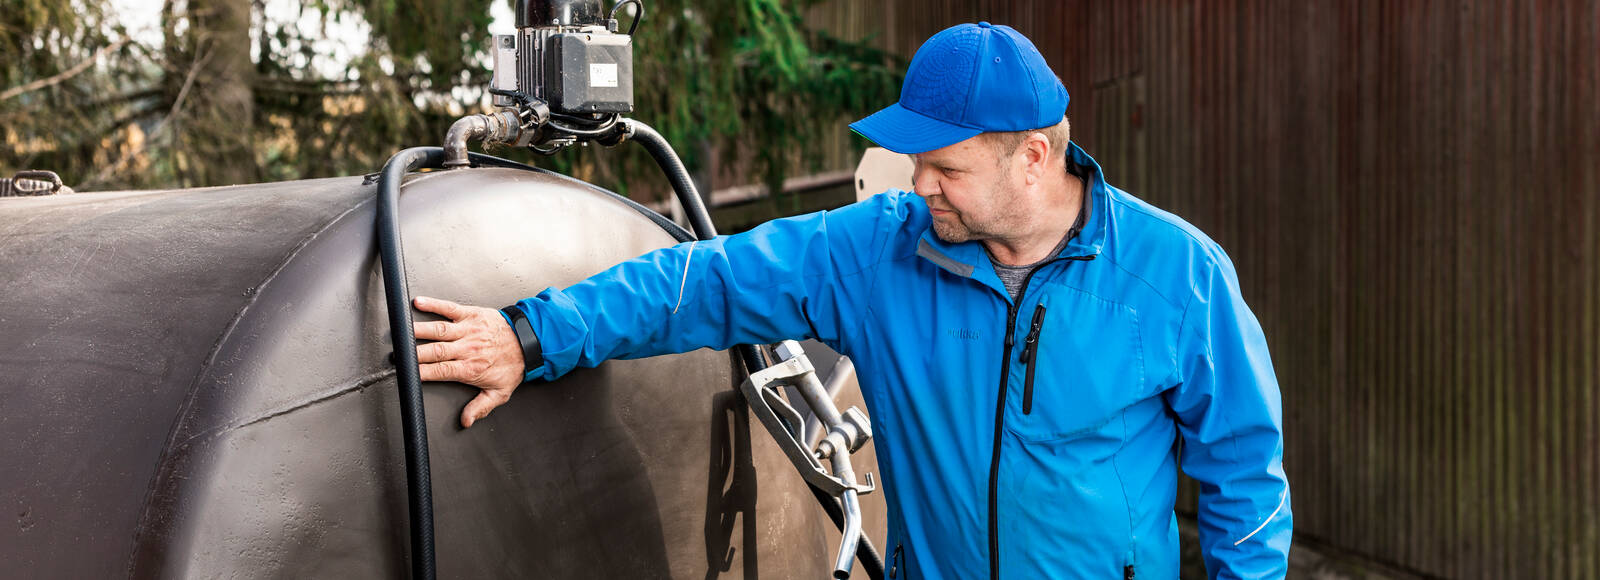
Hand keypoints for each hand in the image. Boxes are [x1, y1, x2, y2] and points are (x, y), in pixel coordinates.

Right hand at [412, 296, 526, 427]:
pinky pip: (449, 308)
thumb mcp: (500, 392)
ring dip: (418, 330)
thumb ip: (480, 407)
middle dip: (413, 353)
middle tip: (397, 354)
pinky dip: (434, 304)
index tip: (407, 373)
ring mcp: (468, 330)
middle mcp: (467, 348)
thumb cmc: (512, 365)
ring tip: (401, 331)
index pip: (440, 371)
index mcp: (471, 368)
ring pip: (438, 330)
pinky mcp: (471, 314)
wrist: (528, 341)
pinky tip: (419, 303)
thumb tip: (466, 421)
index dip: (422, 372)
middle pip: (435, 351)